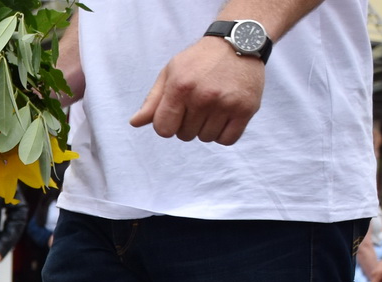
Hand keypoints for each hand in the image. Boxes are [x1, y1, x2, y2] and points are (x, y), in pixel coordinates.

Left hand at [130, 36, 264, 144]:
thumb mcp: (170, 73)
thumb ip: (152, 100)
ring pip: (205, 138)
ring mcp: (226, 103)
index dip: (167, 124)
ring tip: (213, 106)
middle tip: (199, 103)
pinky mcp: (246, 109)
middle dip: (188, 124)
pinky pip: (227, 140)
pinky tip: (225, 116)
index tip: (176, 112)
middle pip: (185, 135)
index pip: (163, 130)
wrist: (239, 43)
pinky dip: (223, 134)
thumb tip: (134, 123)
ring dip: (206, 128)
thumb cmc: (199, 60)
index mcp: (180, 87)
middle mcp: (203, 97)